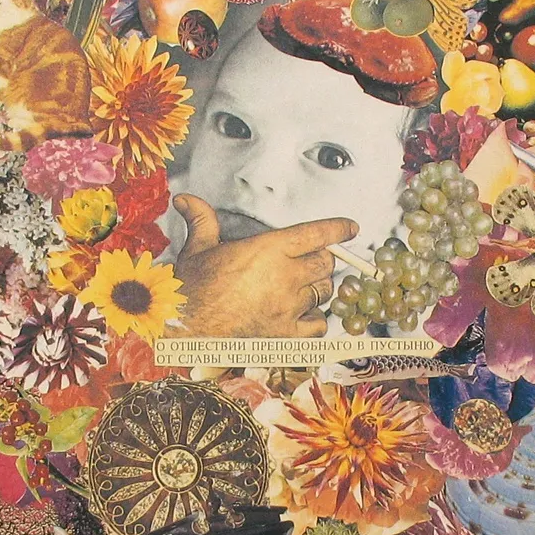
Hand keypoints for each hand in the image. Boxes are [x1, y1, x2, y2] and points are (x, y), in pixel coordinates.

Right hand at [171, 195, 354, 337]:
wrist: (184, 328)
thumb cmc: (191, 289)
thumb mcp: (197, 248)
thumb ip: (202, 220)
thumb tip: (186, 199)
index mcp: (268, 250)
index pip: (317, 234)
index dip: (338, 229)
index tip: (350, 228)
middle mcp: (285, 276)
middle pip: (325, 263)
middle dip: (323, 260)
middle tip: (312, 262)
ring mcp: (288, 307)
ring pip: (324, 293)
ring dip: (319, 288)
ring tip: (304, 288)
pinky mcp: (286, 334)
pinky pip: (318, 326)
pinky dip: (315, 321)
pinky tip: (303, 317)